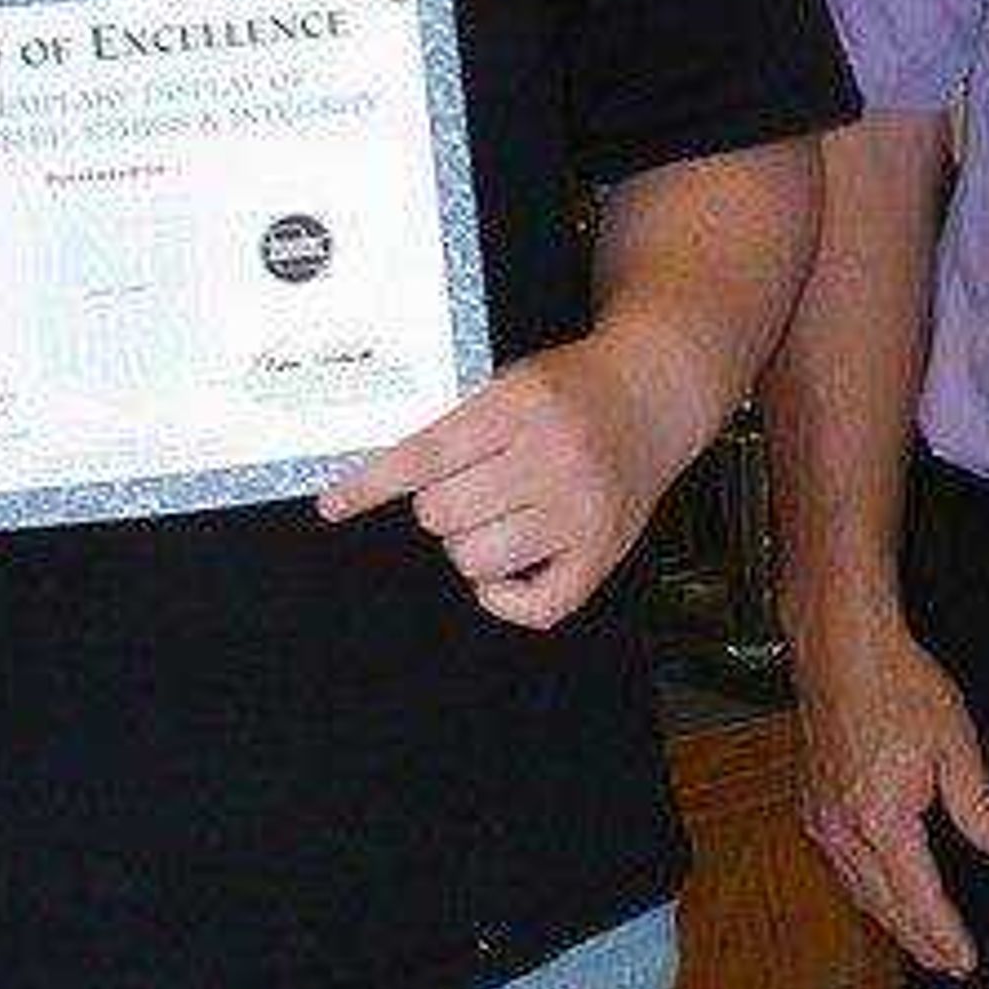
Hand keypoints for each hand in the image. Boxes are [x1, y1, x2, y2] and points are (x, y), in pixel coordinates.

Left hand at [317, 330, 719, 628]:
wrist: (654, 394)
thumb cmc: (572, 391)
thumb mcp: (511, 382)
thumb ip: (457, 423)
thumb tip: (380, 473)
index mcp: (523, 406)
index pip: (424, 456)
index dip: (370, 484)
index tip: (334, 503)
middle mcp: (555, 458)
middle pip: (442, 513)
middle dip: (439, 504)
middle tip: (467, 486)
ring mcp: (581, 510)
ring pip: (477, 559)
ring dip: (469, 544)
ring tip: (494, 516)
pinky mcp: (602, 551)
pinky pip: (534, 606)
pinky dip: (505, 597)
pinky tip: (506, 571)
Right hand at [790, 599, 988, 978]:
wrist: (841, 647)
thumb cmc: (896, 683)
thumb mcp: (953, 741)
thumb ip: (978, 802)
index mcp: (881, 818)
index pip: (918, 897)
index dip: (943, 934)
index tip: (965, 959)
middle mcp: (843, 828)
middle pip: (884, 904)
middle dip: (919, 939)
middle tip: (948, 964)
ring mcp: (822, 816)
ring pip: (859, 888)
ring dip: (891, 920)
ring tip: (921, 941)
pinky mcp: (813, 802)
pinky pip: (842, 865)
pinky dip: (867, 889)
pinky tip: (882, 891)